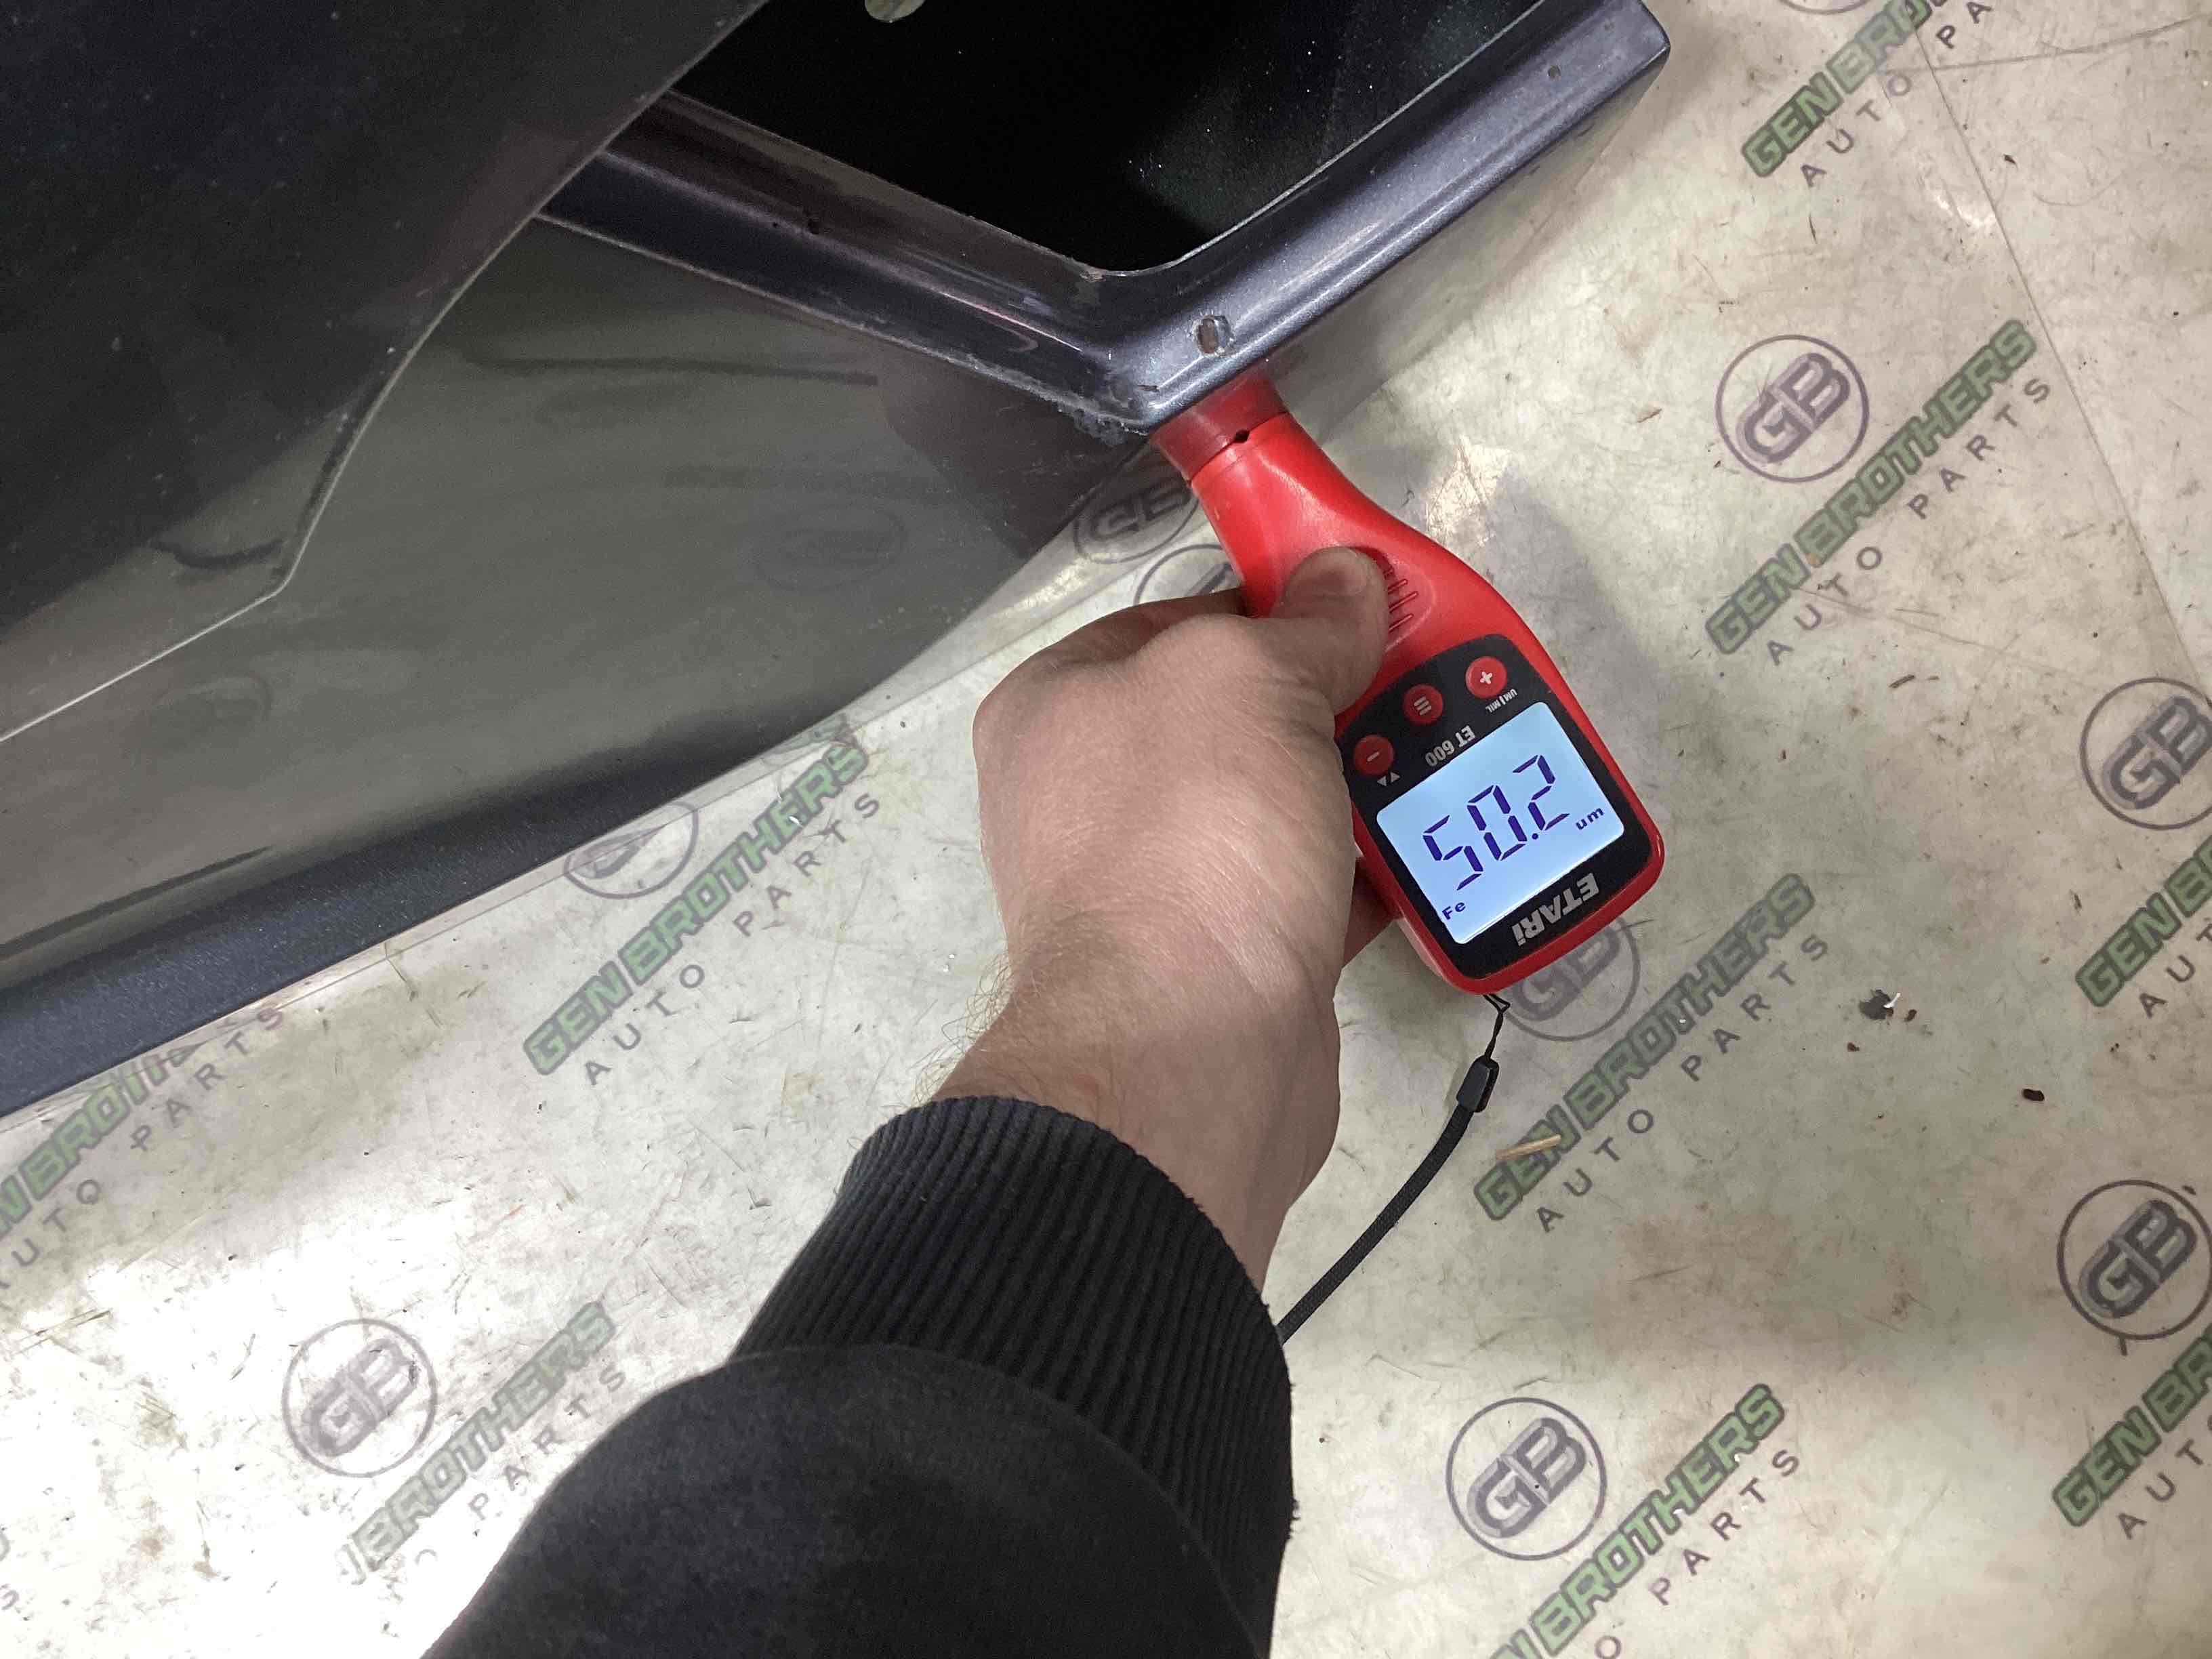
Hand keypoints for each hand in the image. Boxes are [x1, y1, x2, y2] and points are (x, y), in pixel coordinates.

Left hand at [939, 547, 1389, 1283]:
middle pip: (1238, 712)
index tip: (1363, 611)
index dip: (1277, 606)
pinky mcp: (1219, 956)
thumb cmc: (1190, 835)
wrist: (1186, 1054)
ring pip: (1280, 801)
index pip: (1179, 618)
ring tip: (1455, 761)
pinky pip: (1307, 886)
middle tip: (1429, 688)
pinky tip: (1438, 849)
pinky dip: (1370, 869)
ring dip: (1366, 782)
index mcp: (1056, 704)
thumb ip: (1305, 622)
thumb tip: (1343, 576)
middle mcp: (1089, 790)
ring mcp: (1153, 880)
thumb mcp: (1250, 680)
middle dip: (1337, 699)